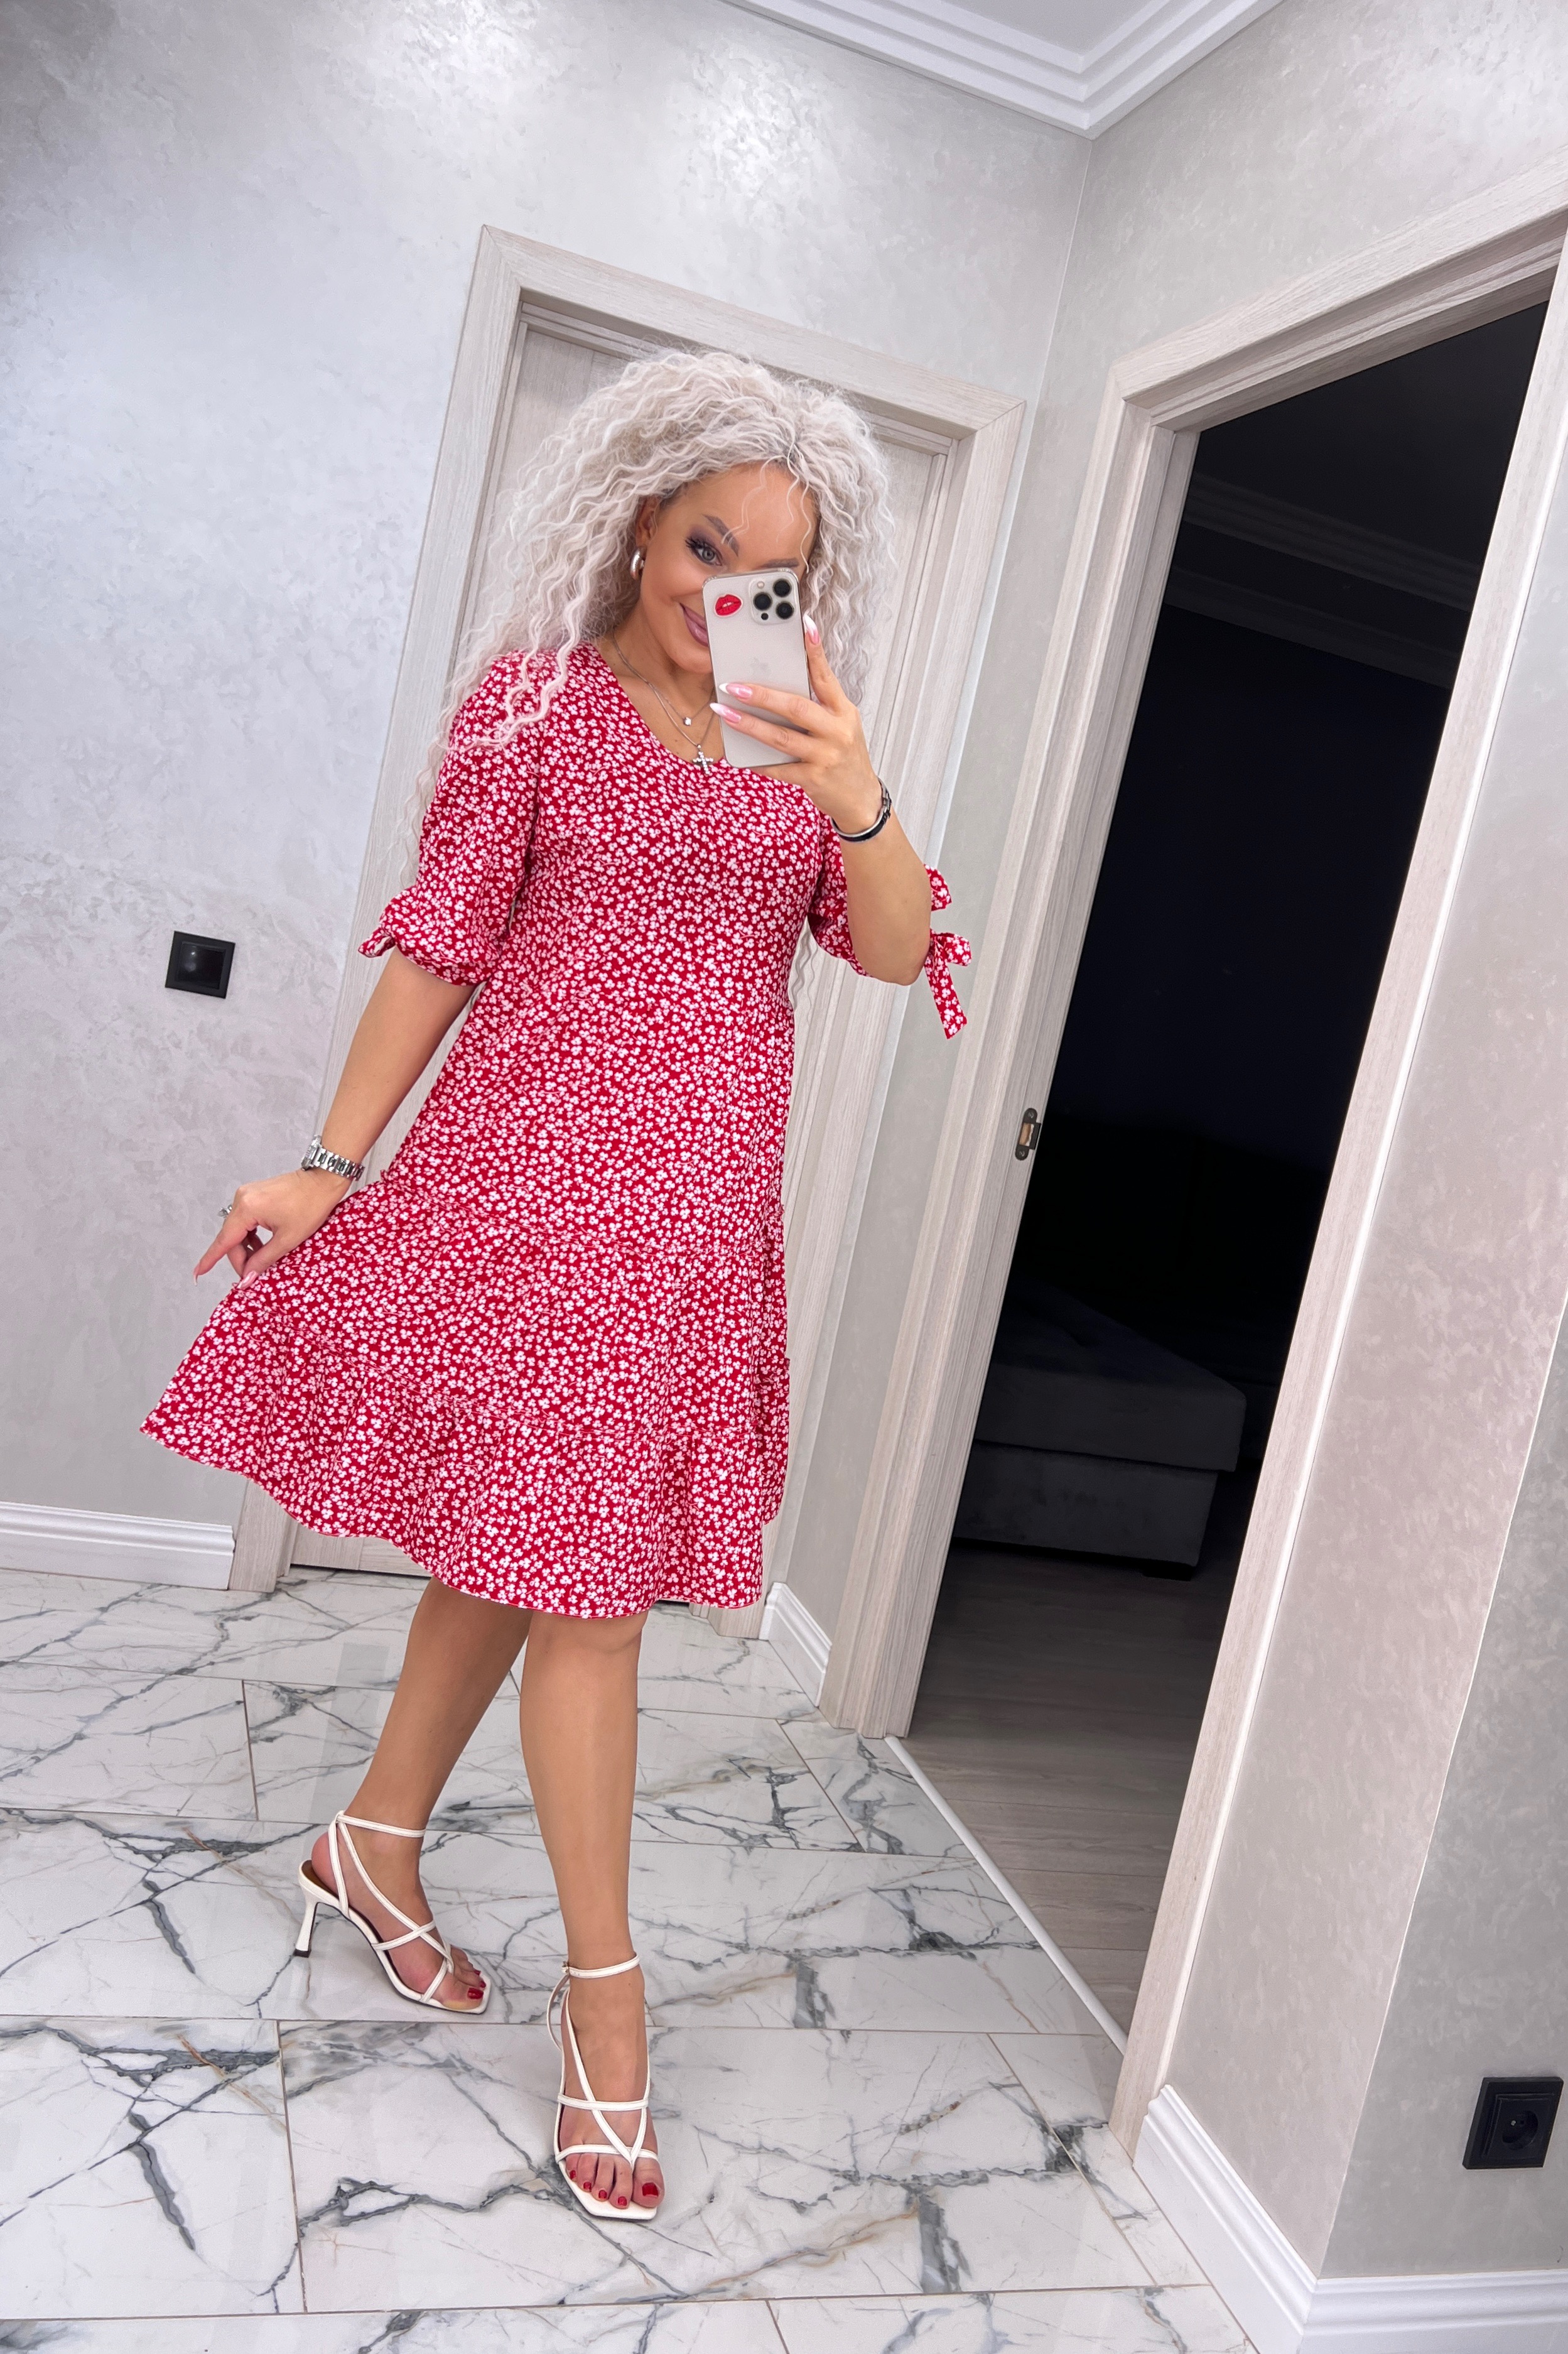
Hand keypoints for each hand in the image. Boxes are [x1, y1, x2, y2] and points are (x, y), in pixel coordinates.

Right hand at [197, 1169, 352, 1285]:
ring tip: (260, 1262)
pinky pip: (246, 1220)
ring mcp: (247, 1195)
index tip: (198, 1273)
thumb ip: (264, 1259)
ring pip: (238, 1230)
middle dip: (240, 1258)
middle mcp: (241, 1199)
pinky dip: (251, 1236)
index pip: (224, 1241)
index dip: (210, 1259)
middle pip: (231, 1237)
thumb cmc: (310, 1206)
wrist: (323, 1180)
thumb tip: (247, 1276)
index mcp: (247, 1209)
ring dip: (246, 1248)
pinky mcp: (254, 1194)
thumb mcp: (288, 1239)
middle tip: (250, 1277)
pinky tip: (262, 1246)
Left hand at [713, 617, 882, 834]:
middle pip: (795, 707)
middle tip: (733, 685)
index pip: (826, 676)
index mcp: (843, 711)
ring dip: (749, 725)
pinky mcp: (813, 779)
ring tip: (725, 713)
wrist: (859, 797)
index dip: (815, 650)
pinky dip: (758, 761)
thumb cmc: (844, 754)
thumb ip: (817, 704)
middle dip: (761, 695)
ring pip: (781, 738)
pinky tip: (740, 754)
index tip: (804, 625)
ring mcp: (825, 756)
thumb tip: (779, 682)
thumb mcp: (841, 723)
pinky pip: (778, 768)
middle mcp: (836, 731)